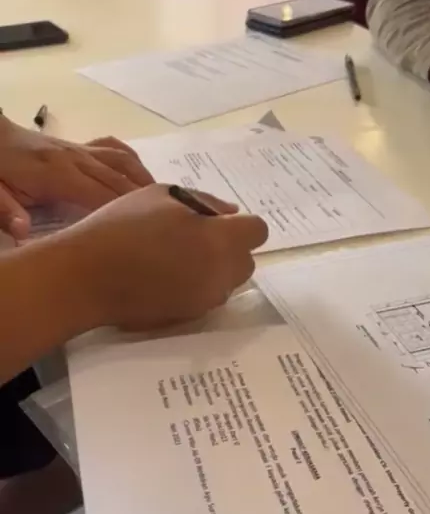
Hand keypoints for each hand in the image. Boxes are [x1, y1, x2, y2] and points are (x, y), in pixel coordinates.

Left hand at [0, 117, 153, 239]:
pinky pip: (115, 149)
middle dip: (148, 201)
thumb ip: (7, 211)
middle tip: (172, 223)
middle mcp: (77, 159)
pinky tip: (143, 177)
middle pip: (121, 180)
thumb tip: (24, 232)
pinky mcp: (80, 146)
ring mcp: (81, 150)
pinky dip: (133, 162)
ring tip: (168, 204)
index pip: (102, 195)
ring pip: (124, 163)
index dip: (127, 213)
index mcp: (58, 174)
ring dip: (146, 182)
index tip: (149, 232)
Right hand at [69, 184, 267, 329]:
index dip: (240, 224)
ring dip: (213, 270)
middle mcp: (222, 274)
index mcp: (221, 240)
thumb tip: (230, 211)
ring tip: (176, 259)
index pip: (258, 231)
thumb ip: (204, 201)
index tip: (215, 221)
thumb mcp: (162, 195)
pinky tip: (164, 278)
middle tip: (194, 238)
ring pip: (227, 282)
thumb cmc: (123, 227)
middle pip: (246, 261)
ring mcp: (205, 300)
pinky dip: (195, 287)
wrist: (87, 277)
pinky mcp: (187, 317)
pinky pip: (205, 298)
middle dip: (229, 249)